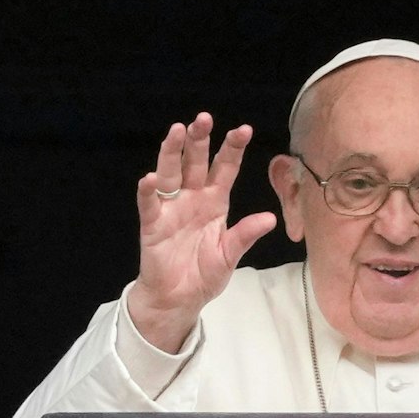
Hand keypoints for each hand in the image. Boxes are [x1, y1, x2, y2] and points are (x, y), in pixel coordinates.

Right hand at [126, 112, 277, 352]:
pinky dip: (148, 191)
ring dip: (172, 152)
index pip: (225, 168)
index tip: (244, 130)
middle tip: (204, 118)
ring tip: (176, 131)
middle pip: (196, 163)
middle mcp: (192, 198)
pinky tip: (150, 179)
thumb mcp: (230, 254)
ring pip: (171, 173)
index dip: (233, 149)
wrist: (180, 299)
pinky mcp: (153, 224)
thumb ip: (245, 234)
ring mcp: (171, 209)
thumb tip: (270, 218)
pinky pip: (149, 204)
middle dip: (199, 140)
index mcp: (215, 202)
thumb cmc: (204, 274)